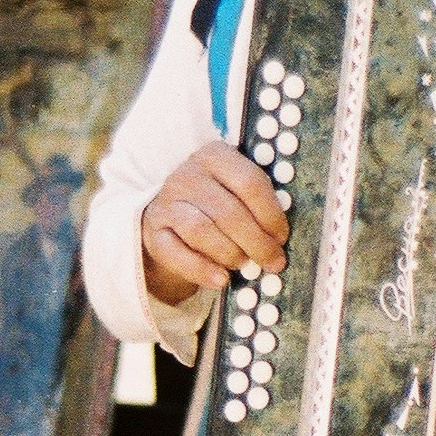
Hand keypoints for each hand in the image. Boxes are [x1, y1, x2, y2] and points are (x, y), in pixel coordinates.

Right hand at [139, 141, 290, 307]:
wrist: (172, 217)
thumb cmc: (216, 203)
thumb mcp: (236, 190)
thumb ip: (258, 202)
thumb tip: (281, 235)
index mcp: (215, 155)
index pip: (249, 182)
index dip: (271, 214)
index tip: (282, 237)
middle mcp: (188, 174)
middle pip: (228, 211)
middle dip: (257, 242)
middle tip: (272, 261)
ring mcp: (167, 203)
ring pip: (201, 230)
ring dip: (230, 253)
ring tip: (245, 265)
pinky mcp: (154, 232)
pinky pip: (176, 254)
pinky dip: (201, 270)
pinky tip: (221, 279)